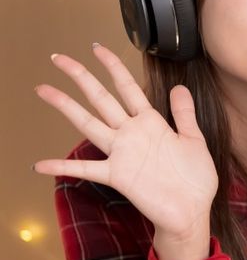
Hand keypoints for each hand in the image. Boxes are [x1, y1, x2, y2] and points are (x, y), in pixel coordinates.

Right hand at [34, 44, 216, 259]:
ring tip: (44, 90)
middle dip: (81, 77)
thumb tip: (178, 86)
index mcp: (151, 123)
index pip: (128, 88)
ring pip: (89, 123)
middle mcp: (132, 134)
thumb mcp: (194, 140)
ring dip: (67, 107)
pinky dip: (62, 167)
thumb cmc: (195, 179)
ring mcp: (122, 153)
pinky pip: (86, 170)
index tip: (97, 48)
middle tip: (59, 58)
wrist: (193, 211)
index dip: (113, 67)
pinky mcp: (118, 175)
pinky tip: (39, 164)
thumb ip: (183, 114)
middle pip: (102, 98)